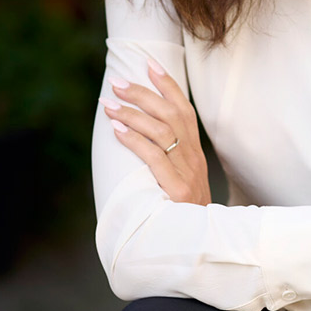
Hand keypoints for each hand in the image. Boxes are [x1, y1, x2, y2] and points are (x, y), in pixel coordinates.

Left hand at [102, 58, 210, 205]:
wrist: (202, 246)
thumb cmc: (184, 215)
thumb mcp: (183, 183)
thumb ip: (169, 161)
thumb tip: (139, 139)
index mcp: (195, 153)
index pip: (184, 110)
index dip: (168, 85)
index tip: (149, 64)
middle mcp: (193, 158)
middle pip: (171, 114)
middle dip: (143, 94)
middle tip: (117, 83)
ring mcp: (187, 173)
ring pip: (162, 131)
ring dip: (133, 113)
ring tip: (109, 104)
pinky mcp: (177, 190)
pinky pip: (155, 157)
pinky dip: (135, 140)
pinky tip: (117, 130)